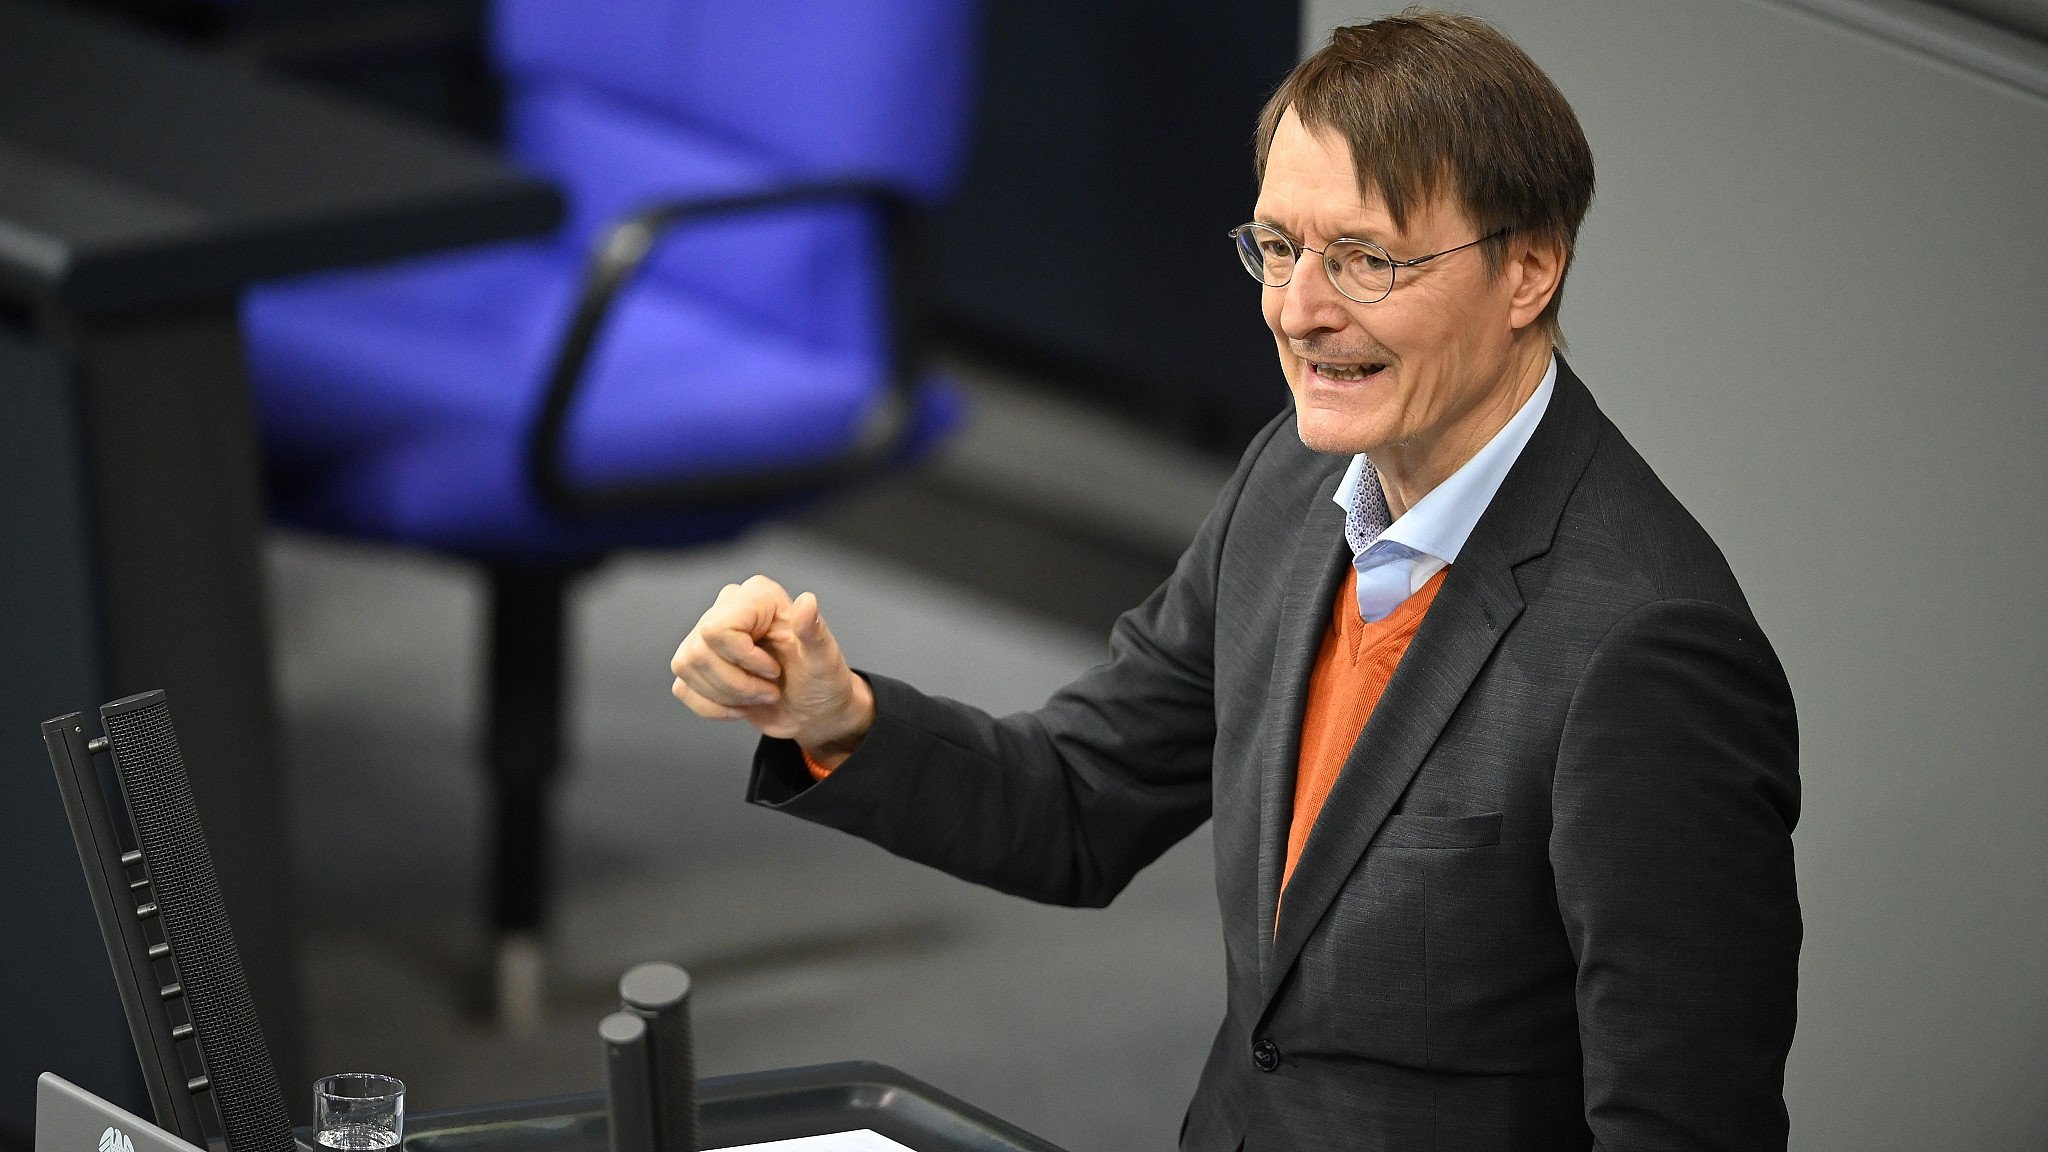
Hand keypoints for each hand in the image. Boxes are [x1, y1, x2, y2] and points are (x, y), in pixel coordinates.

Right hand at [669, 574, 873, 764]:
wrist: (813, 710)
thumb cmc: (822, 680)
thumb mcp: (824, 658)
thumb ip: (813, 631)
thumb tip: (807, 602)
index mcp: (758, 597)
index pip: (717, 629)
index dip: (742, 659)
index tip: (773, 671)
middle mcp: (728, 609)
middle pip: (698, 651)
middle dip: (736, 684)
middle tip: (769, 690)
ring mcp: (708, 637)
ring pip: (686, 668)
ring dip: (726, 697)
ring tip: (758, 696)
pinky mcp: (698, 665)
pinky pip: (683, 687)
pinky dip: (713, 708)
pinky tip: (740, 705)